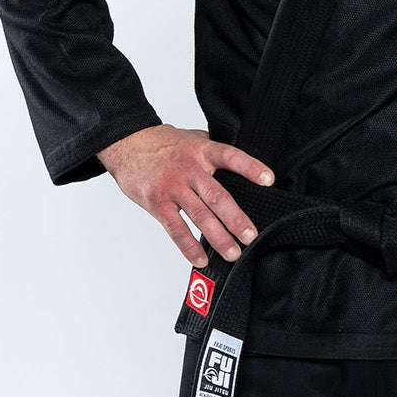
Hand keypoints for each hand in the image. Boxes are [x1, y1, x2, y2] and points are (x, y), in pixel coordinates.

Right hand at [97, 124, 276, 268]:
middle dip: (236, 218)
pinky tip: (200, 258)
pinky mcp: (157, 203)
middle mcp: (189, 169)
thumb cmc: (163, 144)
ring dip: (217, 237)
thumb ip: (214, 150)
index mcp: (202, 151)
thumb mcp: (192, 137)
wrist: (127, 143)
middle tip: (250, 236)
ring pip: (199, 215)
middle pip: (217, 196)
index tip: (269, 180)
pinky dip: (188, 246)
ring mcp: (173, 187)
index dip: (250, 167)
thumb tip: (241, 164)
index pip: (230, 157)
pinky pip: (175, 228)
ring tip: (232, 253)